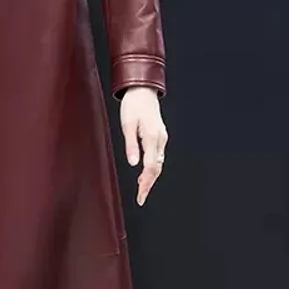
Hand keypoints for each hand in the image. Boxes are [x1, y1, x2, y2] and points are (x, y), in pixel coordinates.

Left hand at [119, 87, 167, 206]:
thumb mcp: (127, 124)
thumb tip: (133, 164)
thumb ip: (131, 145)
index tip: (140, 196)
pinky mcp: (160, 136)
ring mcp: (161, 138)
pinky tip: (145, 173)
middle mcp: (160, 139)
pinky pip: (158, 156)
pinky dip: (152, 167)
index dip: (146, 184)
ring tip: (141, 189)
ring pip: (158, 163)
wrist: (143, 90)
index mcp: (152, 137)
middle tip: (141, 198)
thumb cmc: (133, 105)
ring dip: (151, 177)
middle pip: (157, 168)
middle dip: (149, 184)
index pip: (150, 167)